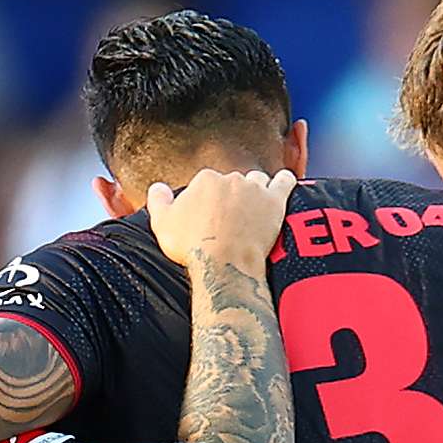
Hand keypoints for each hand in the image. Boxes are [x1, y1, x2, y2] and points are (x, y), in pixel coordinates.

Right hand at [146, 166, 297, 271]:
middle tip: (229, 220)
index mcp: (205, 180)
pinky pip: (284, 182)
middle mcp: (231, 178)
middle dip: (231, 197)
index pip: (207, 183)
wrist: (224, 264)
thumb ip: (158, 200)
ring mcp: (255, 188)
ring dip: (255, 190)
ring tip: (253, 207)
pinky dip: (285, 181)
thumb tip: (158, 187)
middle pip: (232, 182)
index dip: (207, 201)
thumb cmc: (192, 247)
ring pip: (257, 180)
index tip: (208, 218)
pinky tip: (284, 183)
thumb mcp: (162, 224)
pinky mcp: (275, 201)